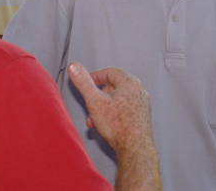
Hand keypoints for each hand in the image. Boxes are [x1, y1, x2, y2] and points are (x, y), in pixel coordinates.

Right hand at [68, 63, 160, 190]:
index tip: (85, 84)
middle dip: (97, 97)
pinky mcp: (141, 116)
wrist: (135, 148)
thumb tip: (74, 66)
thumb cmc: (117, 125)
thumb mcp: (94, 101)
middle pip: (113, 86)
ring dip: (103, 108)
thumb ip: (83, 83)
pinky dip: (112, 114)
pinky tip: (105, 127)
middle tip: (89, 107)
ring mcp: (141, 104)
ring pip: (117, 100)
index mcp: (130, 83)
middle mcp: (139, 91)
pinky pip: (124, 109)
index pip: (110, 71)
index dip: (95, 76)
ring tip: (94, 122)